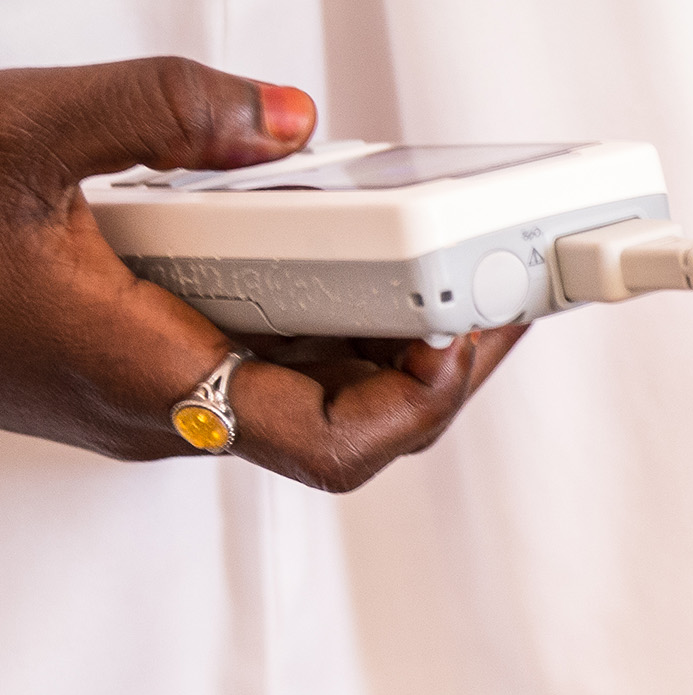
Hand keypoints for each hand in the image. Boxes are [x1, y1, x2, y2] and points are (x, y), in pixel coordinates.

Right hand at [0, 58, 523, 489]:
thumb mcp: (21, 135)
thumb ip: (160, 113)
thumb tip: (282, 117)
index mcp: (148, 380)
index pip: (335, 445)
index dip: (430, 399)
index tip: (478, 329)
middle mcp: (161, 408)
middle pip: (342, 423)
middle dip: (436, 362)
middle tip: (505, 292)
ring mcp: (145, 394)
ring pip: (299, 393)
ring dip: (382, 339)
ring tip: (448, 265)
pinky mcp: (128, 363)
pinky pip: (252, 360)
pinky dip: (313, 315)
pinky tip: (334, 253)